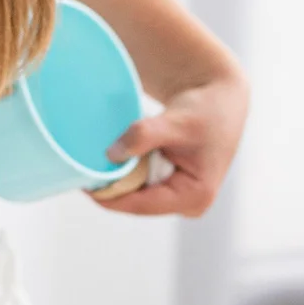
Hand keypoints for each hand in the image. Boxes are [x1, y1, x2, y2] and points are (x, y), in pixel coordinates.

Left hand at [91, 74, 246, 218]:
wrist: (220, 99)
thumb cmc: (206, 110)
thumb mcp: (175, 122)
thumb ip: (144, 136)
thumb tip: (111, 154)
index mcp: (194, 197)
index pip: (142, 205)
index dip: (110, 198)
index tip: (84, 187)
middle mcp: (189, 204)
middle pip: (138, 203)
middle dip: (113, 189)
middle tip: (83, 173)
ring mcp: (181, 198)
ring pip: (138, 196)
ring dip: (119, 181)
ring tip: (95, 165)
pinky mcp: (175, 189)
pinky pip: (142, 186)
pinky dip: (128, 173)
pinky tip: (115, 160)